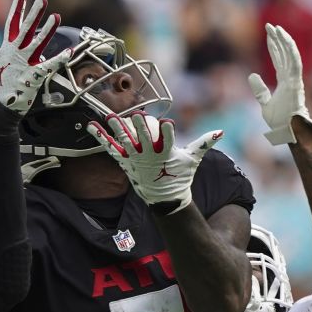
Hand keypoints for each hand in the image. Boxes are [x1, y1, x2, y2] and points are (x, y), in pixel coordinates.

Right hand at [0, 0, 72, 113]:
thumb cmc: (0, 86)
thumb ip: (0, 56)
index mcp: (7, 48)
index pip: (12, 22)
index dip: (18, 6)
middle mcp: (15, 53)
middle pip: (25, 28)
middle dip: (33, 13)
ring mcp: (23, 64)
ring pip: (37, 43)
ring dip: (47, 30)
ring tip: (56, 17)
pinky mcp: (32, 77)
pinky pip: (49, 66)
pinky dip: (59, 59)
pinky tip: (70, 52)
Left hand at [87, 112, 222, 213]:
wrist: (164, 196)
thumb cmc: (180, 174)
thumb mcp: (193, 159)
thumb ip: (204, 143)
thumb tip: (220, 132)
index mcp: (167, 153)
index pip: (168, 140)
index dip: (167, 131)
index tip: (167, 122)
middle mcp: (149, 155)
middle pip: (144, 139)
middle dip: (141, 127)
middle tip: (137, 115)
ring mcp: (135, 158)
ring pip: (125, 142)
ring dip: (118, 129)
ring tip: (112, 117)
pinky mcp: (124, 161)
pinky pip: (110, 148)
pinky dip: (100, 137)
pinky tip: (91, 126)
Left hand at [248, 23, 311, 145]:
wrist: (288, 131)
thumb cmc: (279, 122)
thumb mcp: (264, 103)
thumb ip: (259, 89)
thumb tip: (251, 75)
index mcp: (284, 81)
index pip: (279, 59)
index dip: (274, 46)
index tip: (269, 34)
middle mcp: (291, 78)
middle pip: (284, 53)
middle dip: (277, 39)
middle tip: (270, 26)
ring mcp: (295, 79)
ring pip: (291, 54)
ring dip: (284, 41)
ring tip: (275, 28)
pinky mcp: (296, 82)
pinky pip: (295, 63)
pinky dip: (291, 50)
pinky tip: (285, 39)